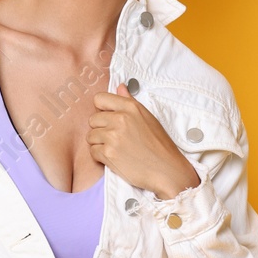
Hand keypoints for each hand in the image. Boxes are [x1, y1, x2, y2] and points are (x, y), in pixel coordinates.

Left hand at [87, 82, 200, 198]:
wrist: (166, 170)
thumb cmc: (159, 145)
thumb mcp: (148, 117)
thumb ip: (129, 101)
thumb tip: (119, 87)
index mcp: (130, 107)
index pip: (99, 99)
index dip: (102, 109)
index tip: (109, 118)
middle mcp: (120, 119)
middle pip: (93, 119)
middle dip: (100, 129)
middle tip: (115, 138)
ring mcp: (113, 136)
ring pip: (91, 136)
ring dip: (100, 143)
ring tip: (116, 148)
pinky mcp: (108, 153)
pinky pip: (92, 151)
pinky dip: (101, 156)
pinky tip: (115, 157)